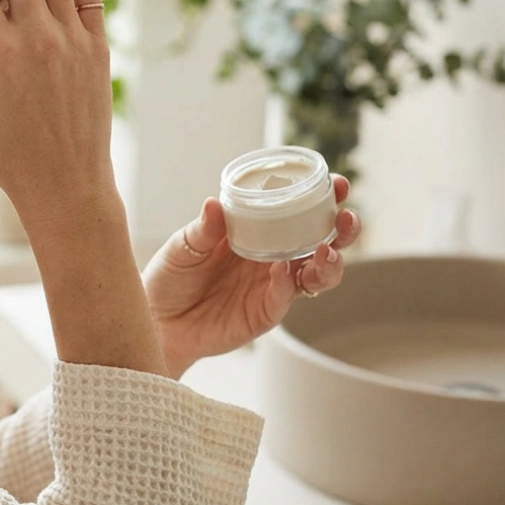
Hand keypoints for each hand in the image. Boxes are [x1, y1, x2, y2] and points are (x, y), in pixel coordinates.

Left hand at [141, 176, 361, 377]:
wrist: (158, 321)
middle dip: (341, 228)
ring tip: (326, 249)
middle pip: (320, 240)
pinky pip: (286, 296)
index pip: (296, 209)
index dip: (320, 196)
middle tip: (346, 217)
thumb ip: (201, 230)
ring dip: (330, 261)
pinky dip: (288, 283)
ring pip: (316, 273)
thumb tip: (214, 204)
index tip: (338, 184)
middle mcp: (272, 255)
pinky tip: (282, 270)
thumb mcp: (182, 247)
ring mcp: (272, 284)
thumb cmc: (170, 276)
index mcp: (255, 229)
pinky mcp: (266, 311)